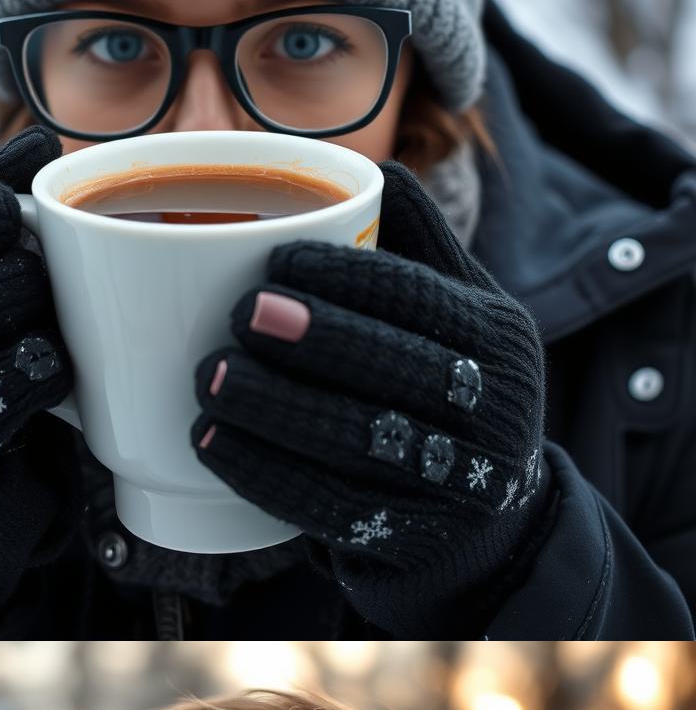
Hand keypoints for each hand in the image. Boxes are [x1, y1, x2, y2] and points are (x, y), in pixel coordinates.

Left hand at [192, 160, 552, 634]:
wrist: (489, 526)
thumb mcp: (462, 316)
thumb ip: (418, 249)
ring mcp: (456, 484)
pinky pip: (328, 505)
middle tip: (237, 316)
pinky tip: (209, 444)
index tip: (273, 262)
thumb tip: (370, 169)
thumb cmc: (450, 392)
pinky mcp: (408, 540)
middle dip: (312, 339)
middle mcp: (494, 411)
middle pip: (395, 368)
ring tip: (208, 379)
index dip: (345, 279)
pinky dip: (263, 472)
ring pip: (358, 439)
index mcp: (500, 339)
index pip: (420, 299)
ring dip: (275, 408)